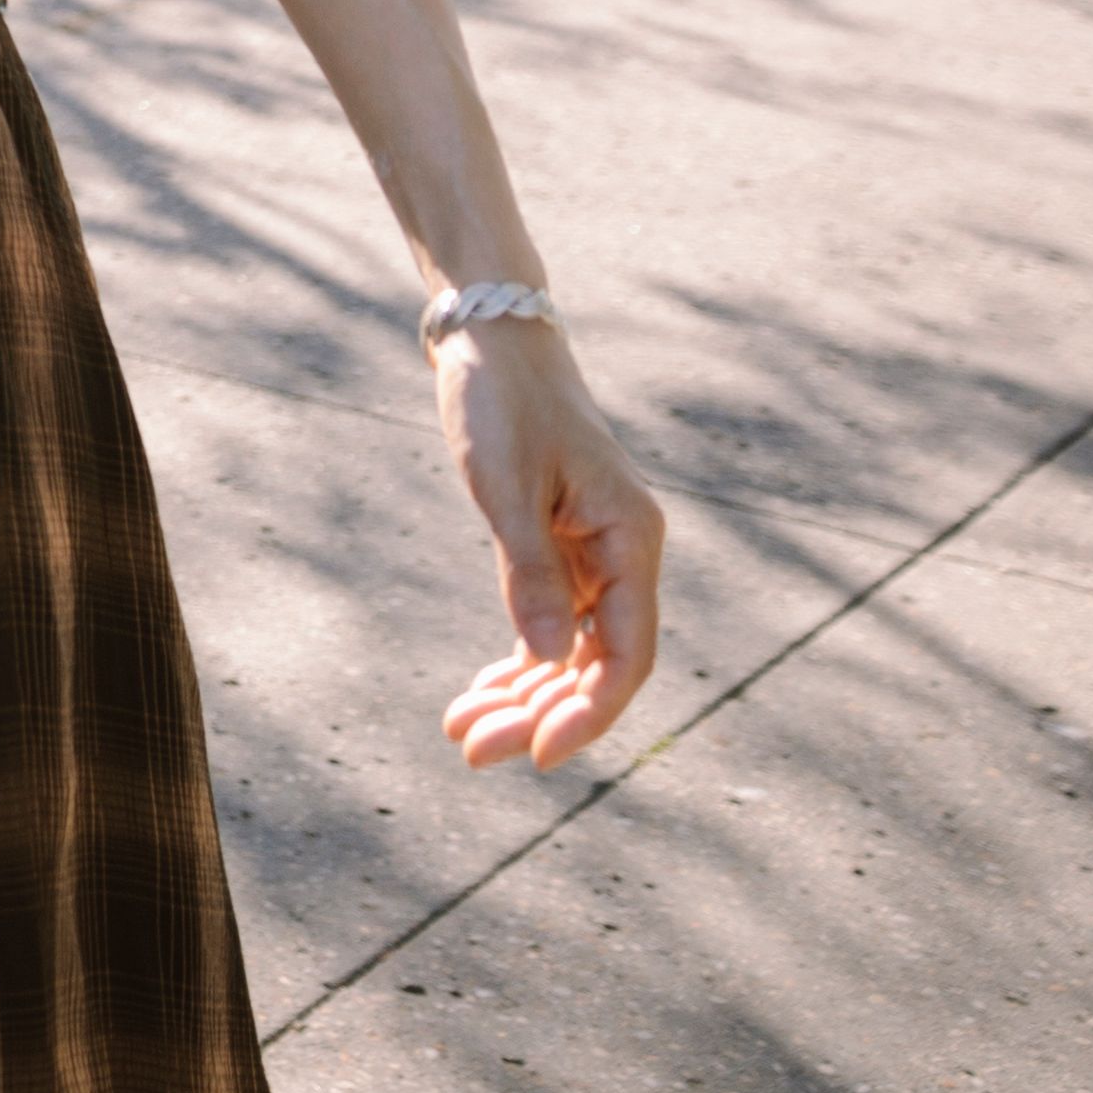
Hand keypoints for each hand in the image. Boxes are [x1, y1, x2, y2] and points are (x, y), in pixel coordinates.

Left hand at [431, 323, 666, 769]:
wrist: (487, 335)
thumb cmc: (500, 398)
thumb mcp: (506, 484)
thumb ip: (529, 572)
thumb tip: (545, 660)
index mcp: (630, 539)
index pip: (626, 654)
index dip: (589, 712)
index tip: (540, 757)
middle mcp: (622, 553)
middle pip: (593, 663)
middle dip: (539, 714)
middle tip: (473, 753)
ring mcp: (591, 552)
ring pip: (567, 650)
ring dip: (521, 695)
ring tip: (462, 734)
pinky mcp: (557, 545)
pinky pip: (547, 622)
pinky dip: (515, 659)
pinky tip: (479, 693)